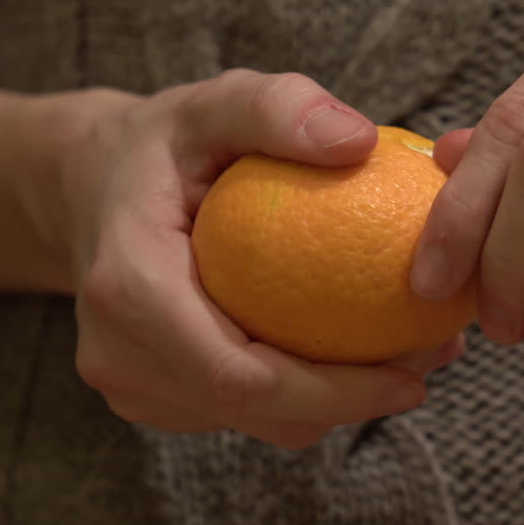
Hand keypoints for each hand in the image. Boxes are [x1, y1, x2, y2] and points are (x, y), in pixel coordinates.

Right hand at [37, 70, 462, 447]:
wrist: (90, 184)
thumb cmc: (161, 143)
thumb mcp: (213, 102)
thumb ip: (278, 107)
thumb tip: (360, 143)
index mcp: (128, 288)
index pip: (240, 376)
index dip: (333, 394)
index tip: (412, 375)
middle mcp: (119, 354)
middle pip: (256, 412)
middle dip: (355, 401)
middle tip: (433, 353)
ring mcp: (131, 384)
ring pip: (255, 422)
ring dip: (338, 401)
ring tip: (410, 349)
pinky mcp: (153, 396)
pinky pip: (243, 412)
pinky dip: (305, 392)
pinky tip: (357, 348)